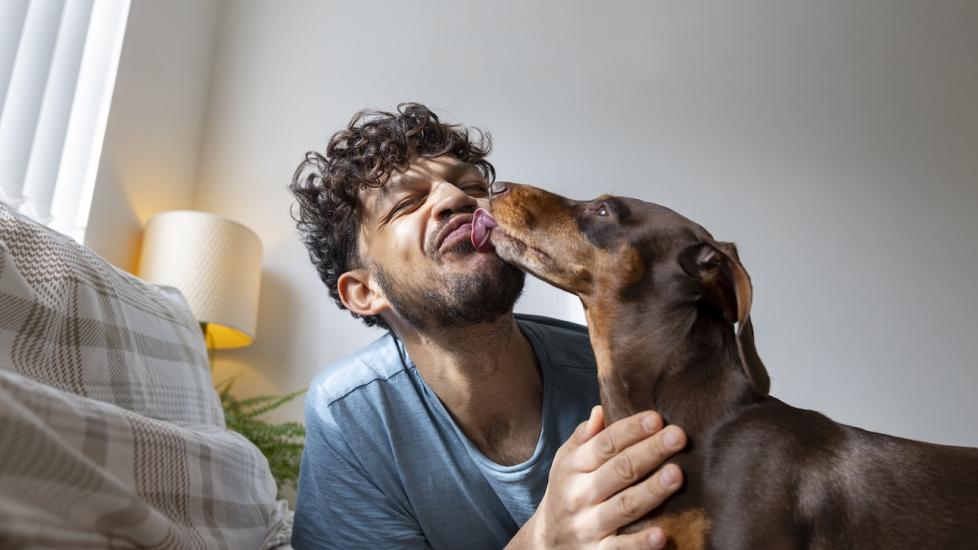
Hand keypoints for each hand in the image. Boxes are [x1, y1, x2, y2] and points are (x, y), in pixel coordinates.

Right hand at [523, 406, 686, 548]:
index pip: (604, 444)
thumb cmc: (566, 491)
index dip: (630, 430)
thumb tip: (601, 409)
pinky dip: (640, 543)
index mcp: (574, 467)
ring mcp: (590, 525)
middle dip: (649, 451)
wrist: (547, 542)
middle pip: (619, 470)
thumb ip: (583, 437)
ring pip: (625, 506)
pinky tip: (662, 534)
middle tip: (678, 436)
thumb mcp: (566, 461)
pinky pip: (622, 548)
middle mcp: (581, 495)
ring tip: (676, 474)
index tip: (656, 418)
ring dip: (651, 491)